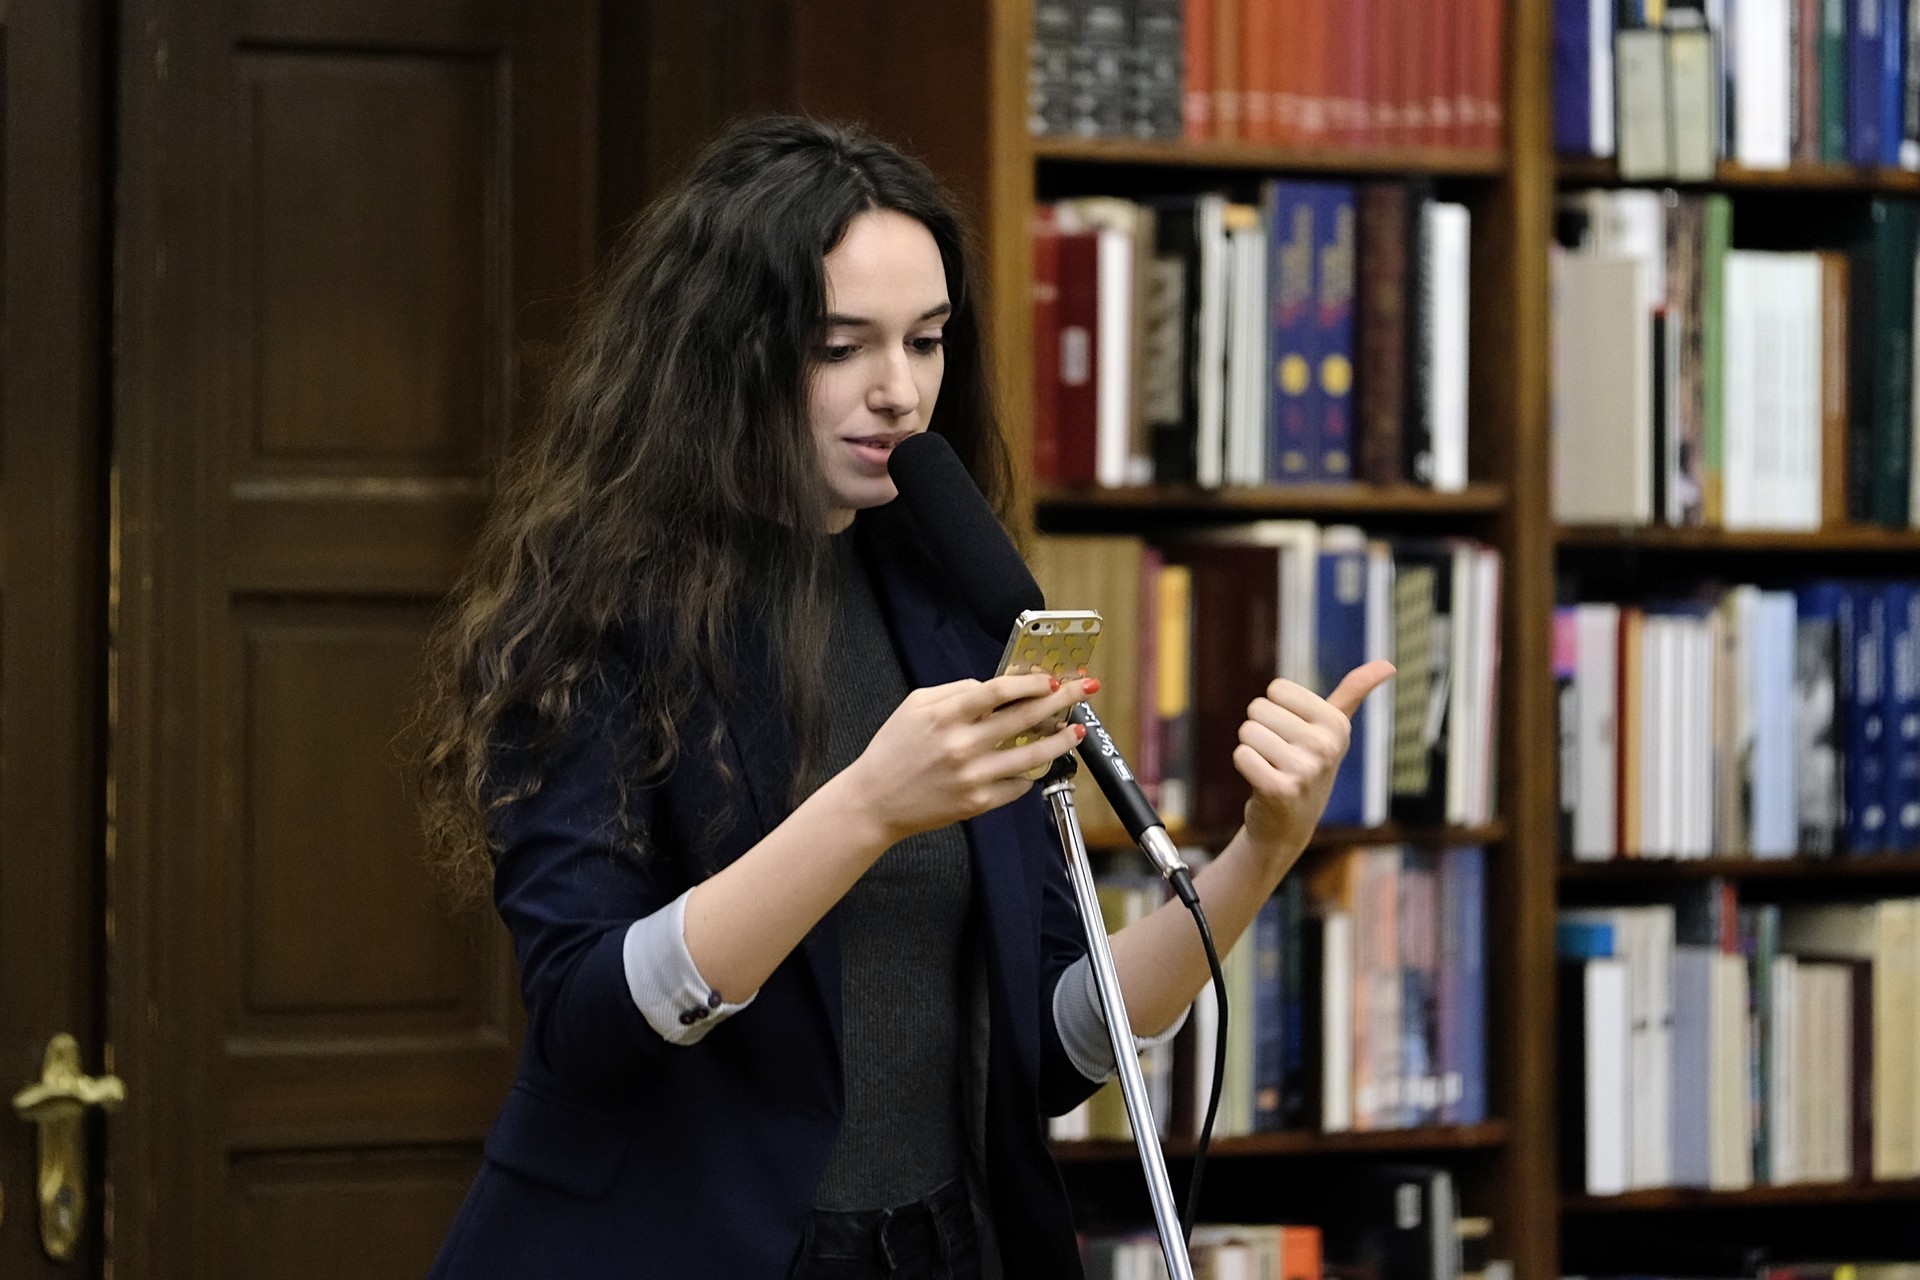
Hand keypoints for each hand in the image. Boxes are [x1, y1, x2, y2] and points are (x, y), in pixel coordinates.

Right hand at [840, 672, 1092, 843]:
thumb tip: (995, 686)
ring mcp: (973, 776)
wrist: (875, 801)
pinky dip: (1029, 773)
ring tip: (1077, 731)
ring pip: (1031, 755)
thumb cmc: (893, 750)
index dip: (1031, 682)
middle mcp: (962, 745)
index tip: (1052, 680)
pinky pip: (1017, 785)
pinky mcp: (977, 802)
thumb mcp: (915, 706)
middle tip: (1084, 690)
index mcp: (946, 715)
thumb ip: (955, 691)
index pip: (999, 691)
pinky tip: (1036, 764)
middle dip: (1061, 700)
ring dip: (1060, 740)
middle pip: (1024, 717)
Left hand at [1234, 661, 1395, 863]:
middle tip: (1278, 755)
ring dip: (1251, 749)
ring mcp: (1304, 770)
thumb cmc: (1307, 766)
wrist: (1289, 824)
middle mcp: (1325, 746)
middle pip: (1258, 708)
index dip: (1276, 710)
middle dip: (1261, 729)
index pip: (1277, 689)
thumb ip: (1354, 693)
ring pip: (1247, 730)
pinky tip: (1261, 782)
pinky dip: (1244, 765)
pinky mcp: (1279, 790)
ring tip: (1270, 768)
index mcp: (1337, 725)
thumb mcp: (1334, 729)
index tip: (1292, 734)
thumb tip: (1389, 664)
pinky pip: (1241, 755)